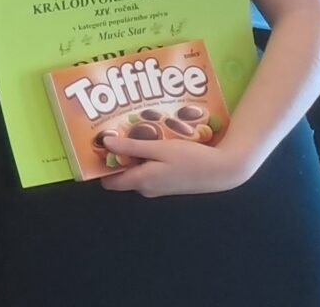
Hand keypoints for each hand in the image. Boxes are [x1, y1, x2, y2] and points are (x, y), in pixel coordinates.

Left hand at [98, 134, 253, 196]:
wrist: (222, 171)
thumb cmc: (190, 159)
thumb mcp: (159, 148)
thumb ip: (132, 147)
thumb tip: (105, 144)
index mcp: (141, 182)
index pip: (109, 181)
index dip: (101, 165)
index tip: (97, 145)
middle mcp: (146, 188)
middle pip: (121, 174)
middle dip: (117, 156)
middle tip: (115, 132)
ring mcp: (158, 187)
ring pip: (136, 170)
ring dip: (133, 154)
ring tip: (133, 131)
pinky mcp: (168, 183)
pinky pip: (148, 170)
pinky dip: (146, 157)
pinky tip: (152, 140)